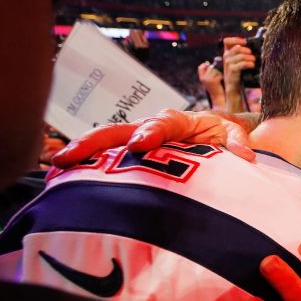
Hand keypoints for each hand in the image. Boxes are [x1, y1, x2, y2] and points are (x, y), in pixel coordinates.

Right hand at [51, 108, 255, 167]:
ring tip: (57, 165)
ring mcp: (136, 143)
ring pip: (106, 144)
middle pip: (119, 130)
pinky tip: (62, 179)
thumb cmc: (222, 137)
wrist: (216, 141)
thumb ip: (236, 144)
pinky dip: (85, 168)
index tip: (138, 145)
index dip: (149, 133)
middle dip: (95, 141)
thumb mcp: (233, 137)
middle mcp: (150, 128)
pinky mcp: (130, 159)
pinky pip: (106, 161)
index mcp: (177, 121)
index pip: (161, 123)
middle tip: (71, 154)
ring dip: (82, 153)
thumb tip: (243, 157)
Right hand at [197, 60, 223, 93]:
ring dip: (218, 74)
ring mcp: (209, 79)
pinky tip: (220, 82)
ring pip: (215, 71)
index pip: (200, 68)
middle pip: (209, 68)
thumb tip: (208, 63)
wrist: (217, 97)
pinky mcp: (215, 81)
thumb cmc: (214, 88)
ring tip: (218, 80)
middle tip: (217, 76)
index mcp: (201, 78)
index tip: (208, 64)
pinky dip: (221, 77)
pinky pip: (219, 74)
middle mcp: (204, 78)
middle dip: (215, 70)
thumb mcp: (208, 80)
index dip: (204, 65)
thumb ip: (207, 73)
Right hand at [222, 37, 255, 90]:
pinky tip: (252, 65)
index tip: (245, 42)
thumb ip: (241, 53)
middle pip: (237, 48)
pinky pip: (242, 64)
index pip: (227, 41)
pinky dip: (249, 64)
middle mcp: (226, 57)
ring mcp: (228, 64)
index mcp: (227, 53)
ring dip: (249, 57)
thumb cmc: (238, 72)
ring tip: (254, 60)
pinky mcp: (232, 70)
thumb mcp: (238, 61)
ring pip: (240, 56)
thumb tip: (253, 46)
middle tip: (252, 54)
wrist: (233, 86)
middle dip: (246, 50)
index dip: (236, 39)